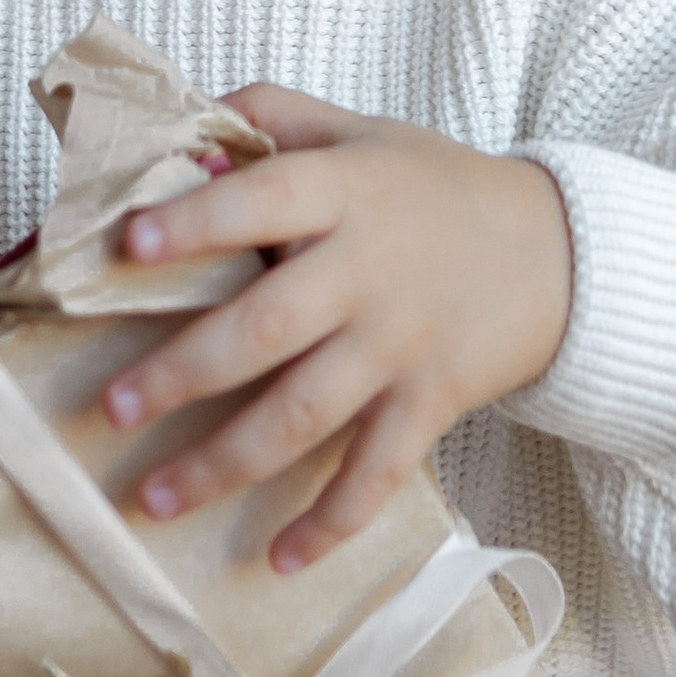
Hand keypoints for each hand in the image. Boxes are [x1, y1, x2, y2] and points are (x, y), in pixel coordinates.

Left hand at [100, 86, 572, 570]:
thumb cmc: (438, 188)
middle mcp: (370, 273)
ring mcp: (401, 346)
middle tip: (115, 406)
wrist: (560, 253)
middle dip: (187, 372)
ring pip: (306, 414)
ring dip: (227, 462)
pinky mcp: (430, 404)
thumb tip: (183, 127)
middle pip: (270, 327)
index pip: (267, 200)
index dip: (199, 222)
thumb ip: (274, 117)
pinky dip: (332, 521)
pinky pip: (377, 474)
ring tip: (155, 497)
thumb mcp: (363, 132)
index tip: (130, 245)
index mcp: (348, 194)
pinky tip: (279, 559)